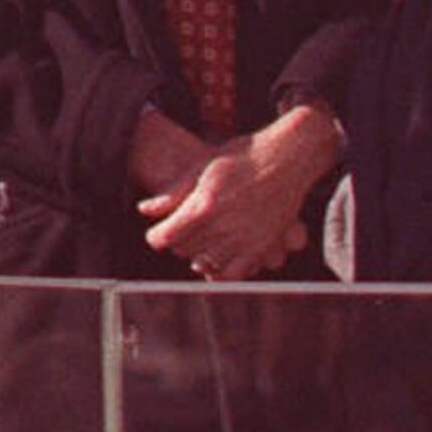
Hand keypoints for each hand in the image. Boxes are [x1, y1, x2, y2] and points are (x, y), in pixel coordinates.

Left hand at [140, 101, 341, 281]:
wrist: (287, 158)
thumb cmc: (241, 157)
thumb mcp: (202, 167)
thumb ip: (173, 192)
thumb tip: (144, 210)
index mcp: (204, 204)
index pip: (164, 238)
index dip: (156, 236)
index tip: (159, 231)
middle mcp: (223, 226)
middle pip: (183, 250)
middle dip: (178, 241)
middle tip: (184, 229)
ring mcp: (244, 239)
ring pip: (205, 264)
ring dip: (198, 255)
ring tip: (202, 241)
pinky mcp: (262, 247)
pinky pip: (234, 273)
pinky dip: (221, 271)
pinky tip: (218, 259)